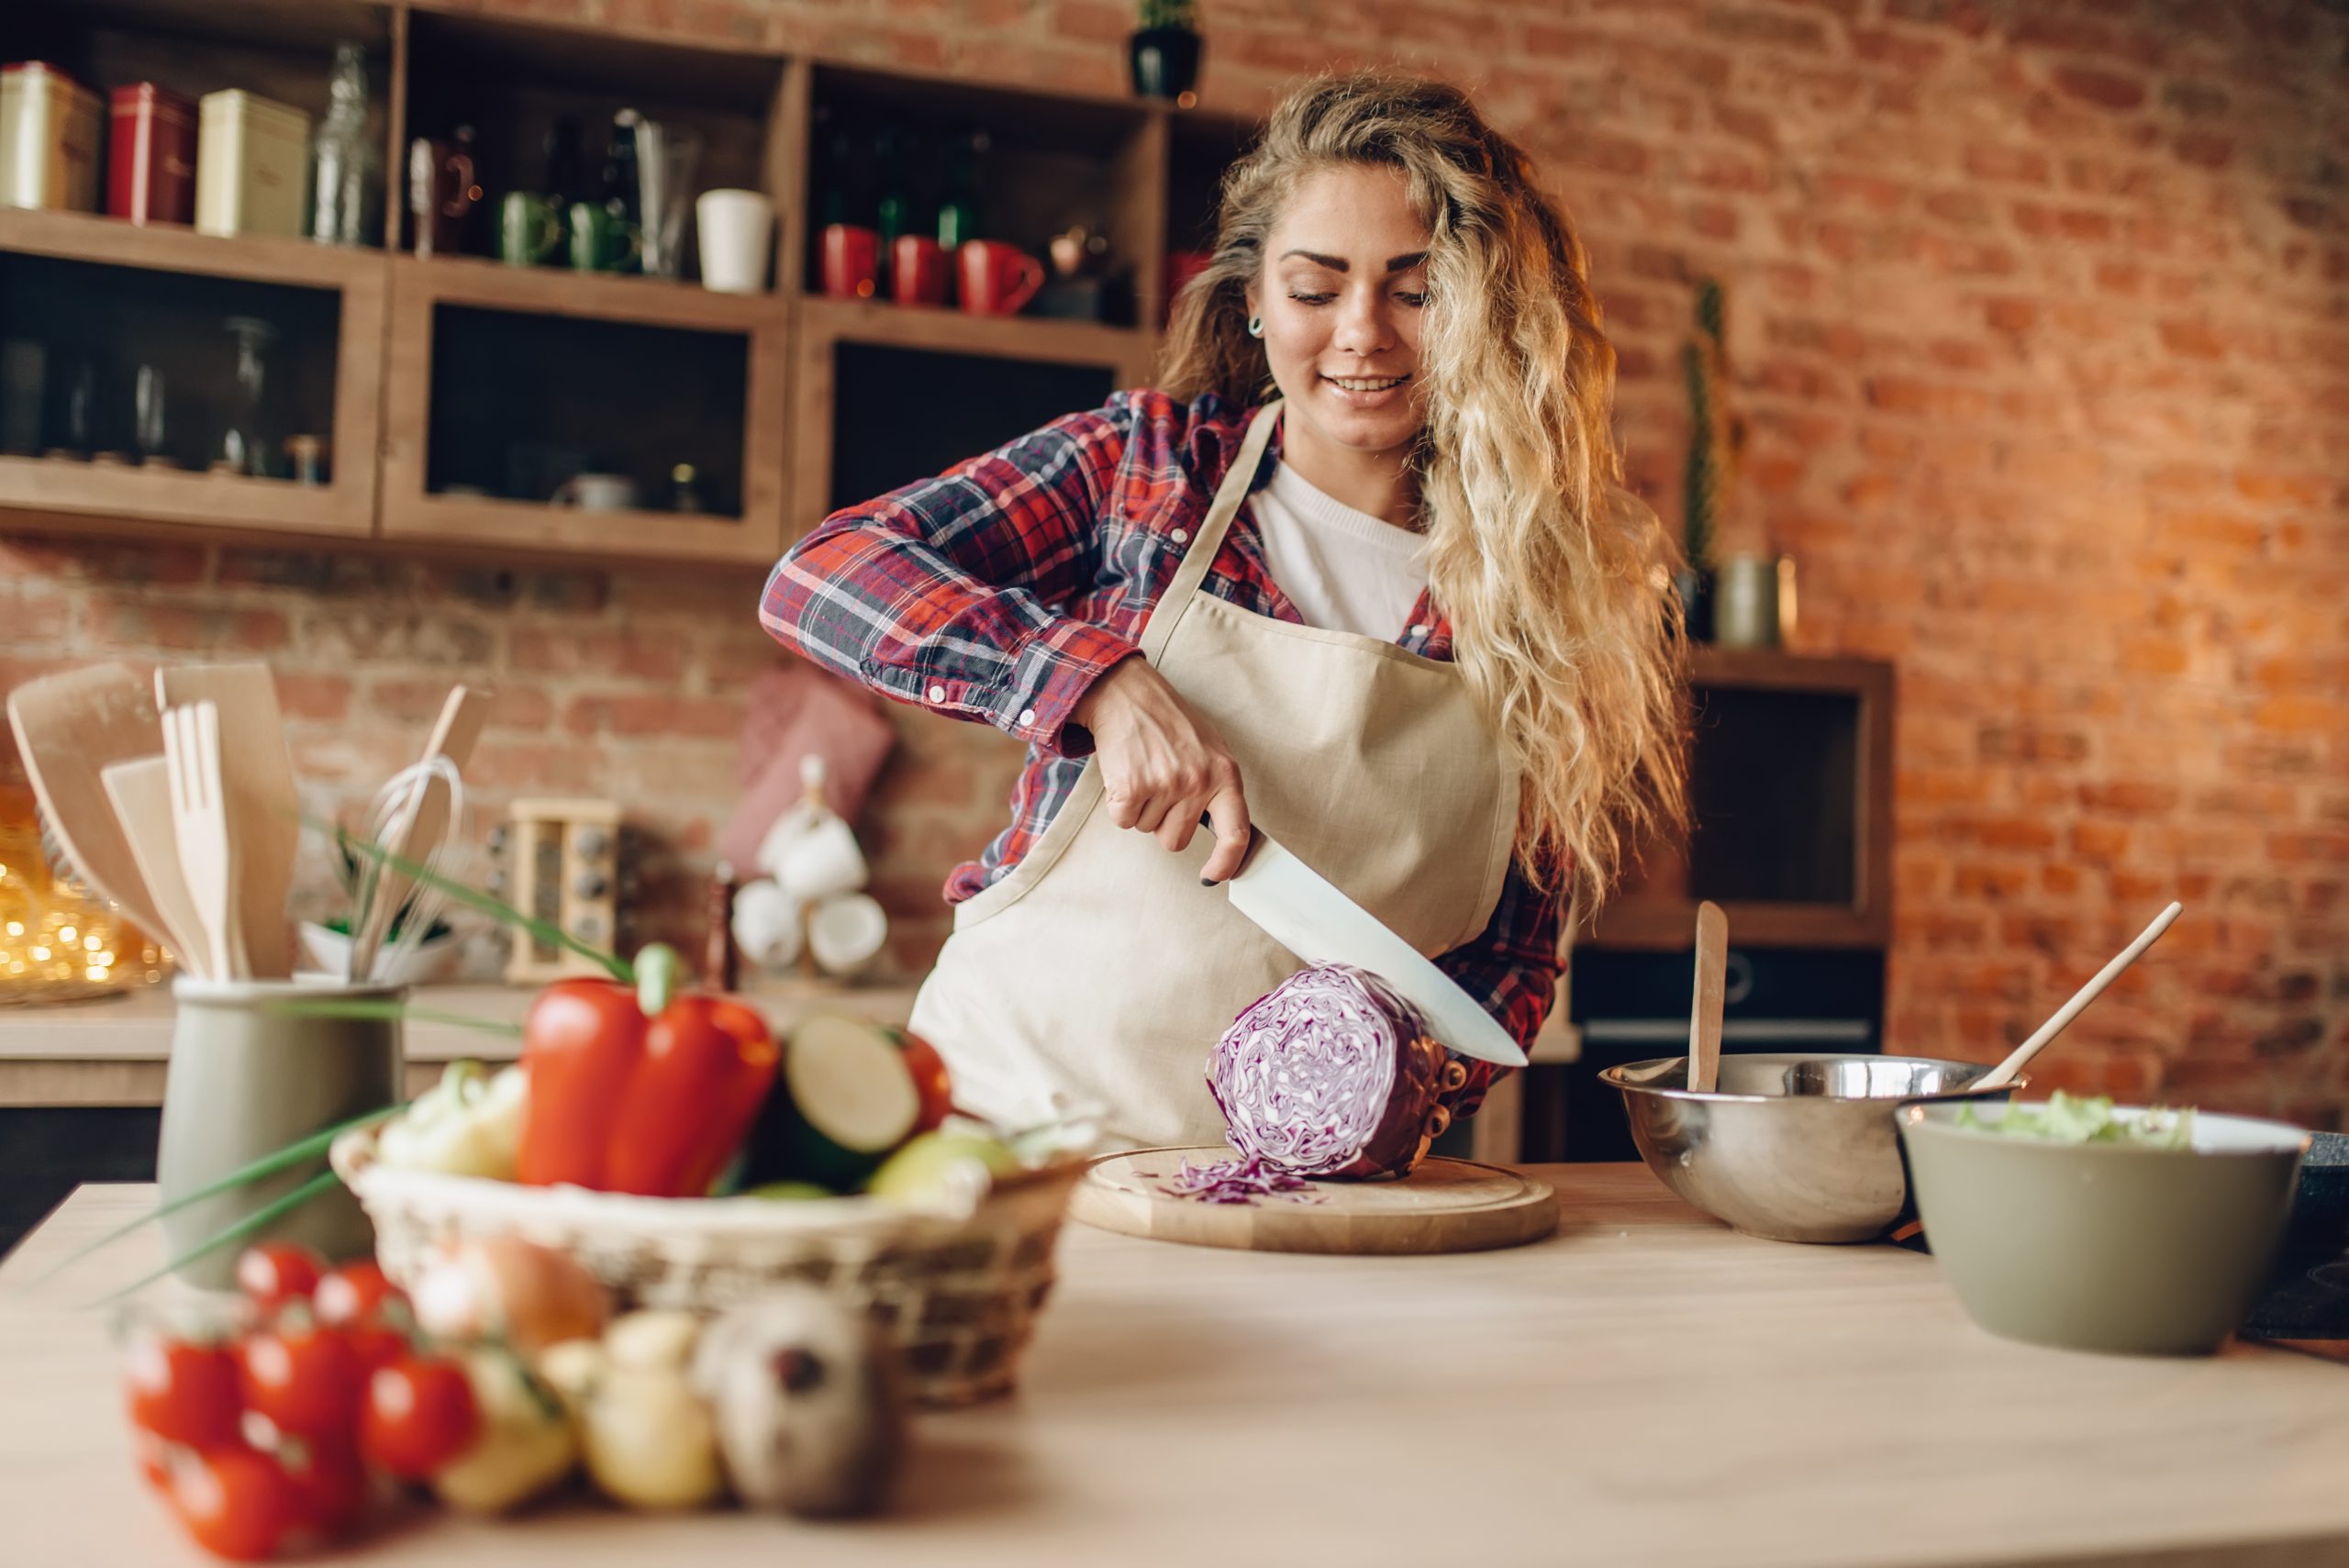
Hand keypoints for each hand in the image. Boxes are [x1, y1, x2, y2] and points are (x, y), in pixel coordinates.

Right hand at [1072, 658, 1252, 881]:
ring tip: (1144, 771)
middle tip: (1160, 788)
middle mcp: (1198, 781)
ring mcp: (1166, 784)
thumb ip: (1218, 789)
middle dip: (1164, 823)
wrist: (1127, 694)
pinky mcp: (1132, 787)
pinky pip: (1123, 821)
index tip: (1213, 876)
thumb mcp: (1210, 749)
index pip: (1236, 833)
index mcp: (1225, 774)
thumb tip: (1226, 838)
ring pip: (1147, 829)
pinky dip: (1119, 804)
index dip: (1227, 864)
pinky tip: (1125, 774)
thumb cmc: (1169, 722)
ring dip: (1141, 808)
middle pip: (1177, 840)